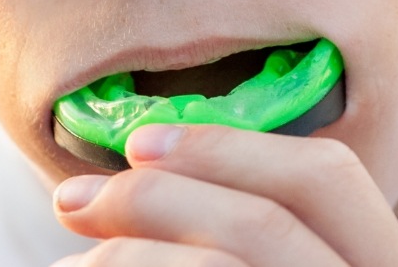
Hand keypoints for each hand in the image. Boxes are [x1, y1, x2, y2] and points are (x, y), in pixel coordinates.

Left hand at [51, 124, 397, 265]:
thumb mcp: (269, 266)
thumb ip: (233, 234)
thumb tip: (135, 177)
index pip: (327, 180)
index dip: (229, 148)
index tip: (139, 144)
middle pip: (265, 222)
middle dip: (154, 196)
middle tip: (70, 200)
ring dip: (128, 255)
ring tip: (73, 264)